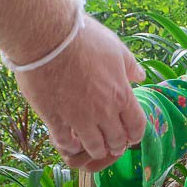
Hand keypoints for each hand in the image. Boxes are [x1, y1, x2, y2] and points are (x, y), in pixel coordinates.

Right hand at [13, 15, 146, 171]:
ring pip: (94, 147)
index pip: (137, 127)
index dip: (135, 135)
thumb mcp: (116, 48)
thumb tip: (140, 76)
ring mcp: (79, 117)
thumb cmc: (83, 38)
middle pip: (117, 141)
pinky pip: (66, 144)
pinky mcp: (55, 118)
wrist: (46, 36)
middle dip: (117, 145)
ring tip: (93, 146)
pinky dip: (71, 146)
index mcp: (121, 94)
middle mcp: (103, 111)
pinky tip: (70, 141)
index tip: (130, 135)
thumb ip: (130, 66)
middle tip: (112, 143)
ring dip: (96, 149)